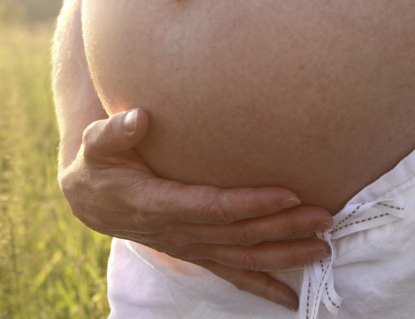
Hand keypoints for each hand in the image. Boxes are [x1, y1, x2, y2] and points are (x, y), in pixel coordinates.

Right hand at [59, 108, 332, 308]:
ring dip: (284, 254)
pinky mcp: (196, 253)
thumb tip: (137, 117)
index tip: (288, 193)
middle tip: (323, 216)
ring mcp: (189, 247)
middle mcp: (178, 232)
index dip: (251, 203)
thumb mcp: (97, 143)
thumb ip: (115, 131)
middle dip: (283, 226)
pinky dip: (262, 286)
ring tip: (323, 247)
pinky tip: (291, 298)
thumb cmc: (99, 163)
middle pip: (238, 234)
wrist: (91, 199)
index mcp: (157, 204)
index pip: (213, 206)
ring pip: (242, 257)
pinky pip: (231, 274)